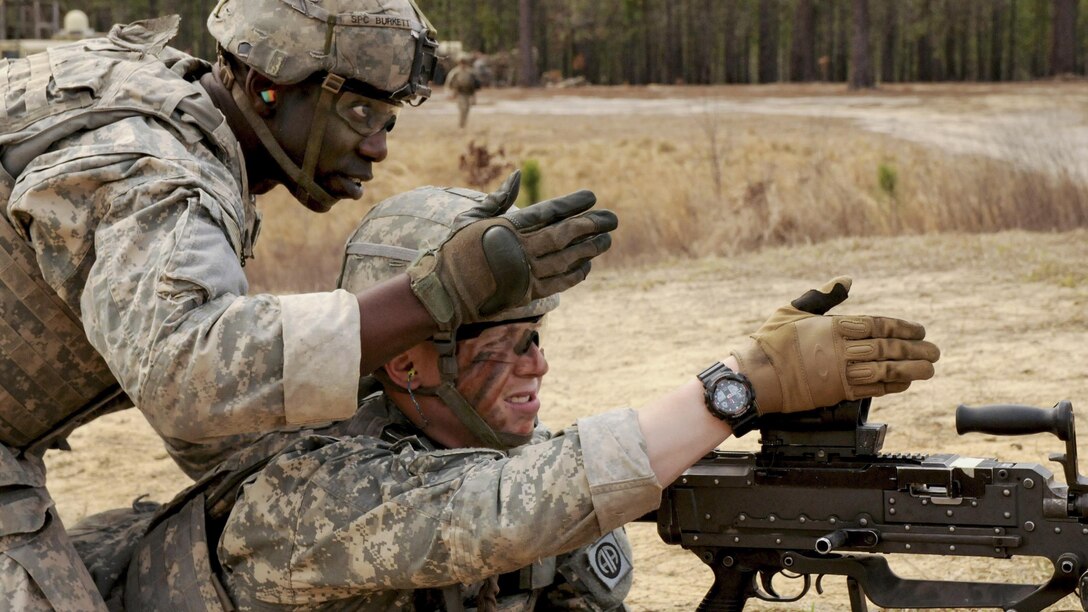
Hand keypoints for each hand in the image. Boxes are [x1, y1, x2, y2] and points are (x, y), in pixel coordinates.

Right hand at [408, 171, 617, 330]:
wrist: (443, 290)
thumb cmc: (455, 250)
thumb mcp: (472, 218)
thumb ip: (498, 199)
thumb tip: (517, 176)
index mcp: (509, 227)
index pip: (549, 211)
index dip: (573, 204)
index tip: (591, 197)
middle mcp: (521, 249)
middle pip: (565, 234)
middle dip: (592, 225)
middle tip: (612, 218)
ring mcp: (526, 272)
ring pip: (567, 258)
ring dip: (590, 249)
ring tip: (606, 240)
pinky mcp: (526, 293)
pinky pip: (559, 282)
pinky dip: (575, 274)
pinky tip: (587, 265)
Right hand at [731, 276, 939, 413]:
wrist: (755, 376)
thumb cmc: (771, 342)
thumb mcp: (794, 309)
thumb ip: (823, 296)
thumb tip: (846, 281)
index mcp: (833, 327)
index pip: (877, 325)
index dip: (902, 328)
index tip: (919, 330)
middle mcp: (841, 350)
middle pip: (886, 348)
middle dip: (913, 350)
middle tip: (934, 351)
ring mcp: (840, 374)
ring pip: (884, 370)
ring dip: (910, 370)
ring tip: (929, 369)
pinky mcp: (836, 393)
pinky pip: (871, 390)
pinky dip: (890, 386)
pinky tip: (904, 383)